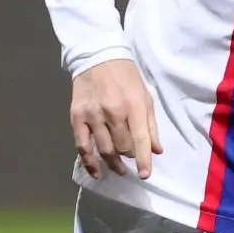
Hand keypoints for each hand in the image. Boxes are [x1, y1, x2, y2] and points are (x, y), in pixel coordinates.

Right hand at [70, 58, 162, 179]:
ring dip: (113, 163)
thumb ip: (151, 125)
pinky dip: (89, 163)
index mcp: (133, 105)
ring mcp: (93, 115)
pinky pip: (82, 146)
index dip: (144, 160)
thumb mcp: (145, 97)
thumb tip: (156, 151)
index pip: (140, 139)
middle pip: (122, 147)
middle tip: (131, 158)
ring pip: (105, 149)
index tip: (145, 175)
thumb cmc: (126, 77)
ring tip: (120, 170)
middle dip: (129, 156)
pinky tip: (96, 173)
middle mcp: (113, 112)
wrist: (98, 58)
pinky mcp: (77, 117)